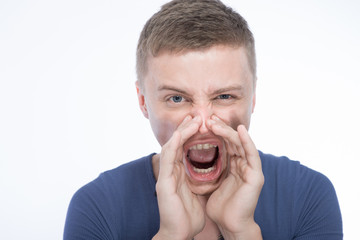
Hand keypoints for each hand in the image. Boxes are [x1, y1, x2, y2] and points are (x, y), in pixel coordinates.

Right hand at [153, 116, 205, 239]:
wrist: (179, 234)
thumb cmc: (188, 216)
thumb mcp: (195, 193)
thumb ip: (197, 180)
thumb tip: (208, 172)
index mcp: (177, 174)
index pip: (182, 149)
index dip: (189, 134)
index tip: (198, 123)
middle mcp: (170, 172)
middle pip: (176, 144)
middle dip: (185, 128)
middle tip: (194, 115)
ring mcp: (165, 176)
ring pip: (171, 147)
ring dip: (181, 132)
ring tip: (191, 119)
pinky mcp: (164, 183)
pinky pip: (168, 159)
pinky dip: (173, 145)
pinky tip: (180, 133)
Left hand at [206, 116, 263, 239]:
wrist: (229, 224)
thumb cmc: (220, 206)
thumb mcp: (212, 182)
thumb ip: (210, 168)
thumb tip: (195, 157)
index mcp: (234, 166)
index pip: (225, 144)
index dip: (215, 133)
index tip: (203, 123)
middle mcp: (243, 165)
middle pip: (232, 141)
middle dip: (220, 128)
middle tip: (207, 118)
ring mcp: (251, 169)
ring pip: (240, 143)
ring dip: (229, 131)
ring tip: (215, 122)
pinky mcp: (255, 176)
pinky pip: (252, 154)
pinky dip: (247, 141)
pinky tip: (240, 130)